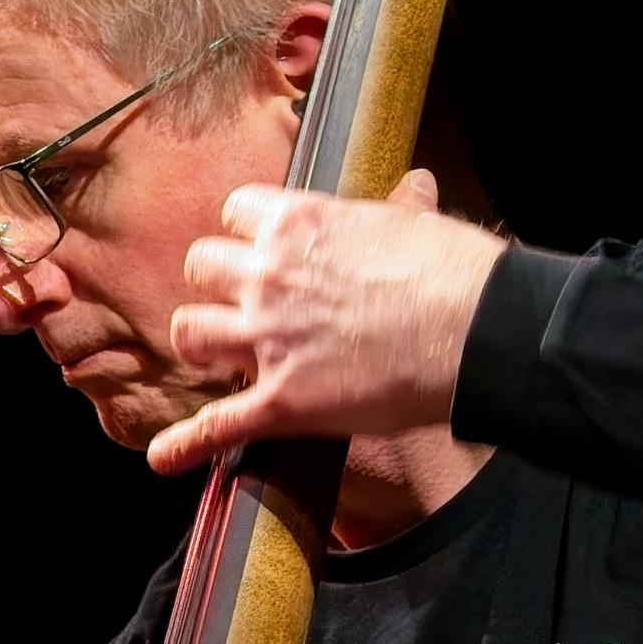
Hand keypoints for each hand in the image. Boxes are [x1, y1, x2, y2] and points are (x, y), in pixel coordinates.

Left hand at [147, 169, 505, 478]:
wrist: (478, 332)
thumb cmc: (456, 273)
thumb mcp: (420, 222)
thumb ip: (400, 207)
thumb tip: (414, 186)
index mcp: (299, 224)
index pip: (235, 212)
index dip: (246, 233)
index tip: (260, 248)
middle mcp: (270, 277)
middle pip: (201, 268)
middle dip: (217, 285)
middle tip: (240, 302)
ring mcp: (269, 339)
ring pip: (190, 333)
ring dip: (202, 343)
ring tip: (219, 355)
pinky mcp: (282, 400)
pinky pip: (217, 424)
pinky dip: (187, 444)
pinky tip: (164, 457)